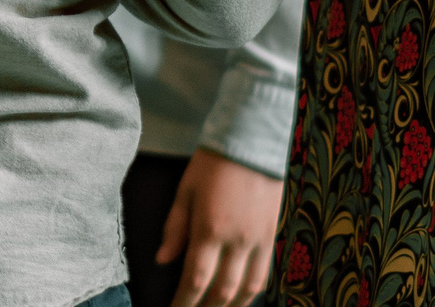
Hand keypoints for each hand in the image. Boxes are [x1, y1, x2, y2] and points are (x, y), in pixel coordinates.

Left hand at [157, 150, 282, 306]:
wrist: (251, 144)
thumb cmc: (211, 165)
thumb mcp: (184, 191)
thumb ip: (174, 229)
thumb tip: (162, 260)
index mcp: (210, 229)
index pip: (196, 279)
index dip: (185, 301)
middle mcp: (237, 241)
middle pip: (223, 290)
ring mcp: (258, 241)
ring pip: (249, 289)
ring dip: (232, 305)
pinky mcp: (272, 236)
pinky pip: (265, 274)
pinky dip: (252, 291)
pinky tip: (241, 297)